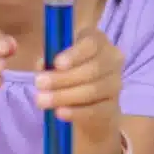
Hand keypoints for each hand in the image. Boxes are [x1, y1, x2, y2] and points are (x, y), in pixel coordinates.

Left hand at [33, 25, 123, 141]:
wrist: (85, 100)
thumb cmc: (67, 71)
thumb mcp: (55, 61)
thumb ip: (49, 60)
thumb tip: (42, 65)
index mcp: (97, 41)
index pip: (91, 44)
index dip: (74, 54)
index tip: (56, 64)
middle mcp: (111, 59)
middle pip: (93, 68)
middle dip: (63, 77)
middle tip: (38, 84)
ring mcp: (115, 83)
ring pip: (93, 90)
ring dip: (65, 96)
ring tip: (41, 100)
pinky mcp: (112, 106)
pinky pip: (96, 110)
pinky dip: (76, 112)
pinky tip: (59, 113)